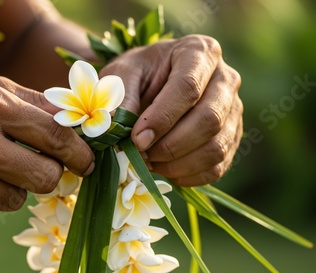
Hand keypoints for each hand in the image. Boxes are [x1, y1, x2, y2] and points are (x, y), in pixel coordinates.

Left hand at [100, 35, 242, 185]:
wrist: (152, 84)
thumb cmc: (137, 74)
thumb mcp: (122, 74)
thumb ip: (120, 96)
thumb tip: (114, 127)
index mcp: (199, 52)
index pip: (188, 87)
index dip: (162, 118)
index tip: (137, 139)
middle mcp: (226, 79)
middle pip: (209, 119)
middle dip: (171, 145)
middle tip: (140, 155)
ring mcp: (233, 110)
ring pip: (216, 147)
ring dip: (178, 163)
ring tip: (148, 162)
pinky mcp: (231, 137)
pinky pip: (217, 166)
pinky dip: (188, 175)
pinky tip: (163, 169)